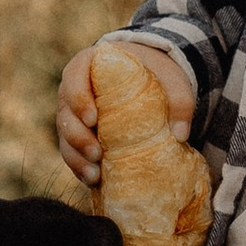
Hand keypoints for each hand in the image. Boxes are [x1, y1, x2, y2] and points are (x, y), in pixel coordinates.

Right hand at [56, 38, 192, 191]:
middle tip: (97, 153)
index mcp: (87, 65)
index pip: (73, 79)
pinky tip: (94, 180)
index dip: (78, 99)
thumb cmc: (153, 73)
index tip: (93, 119)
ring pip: (64, 138)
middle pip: (66, 114)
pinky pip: (71, 153)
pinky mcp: (77, 136)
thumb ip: (179, 100)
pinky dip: (79, 167)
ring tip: (94, 175)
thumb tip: (180, 134)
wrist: (146, 80)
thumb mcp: (171, 79)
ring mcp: (72, 115)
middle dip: (78, 137)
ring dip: (76, 158)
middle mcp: (72, 90)